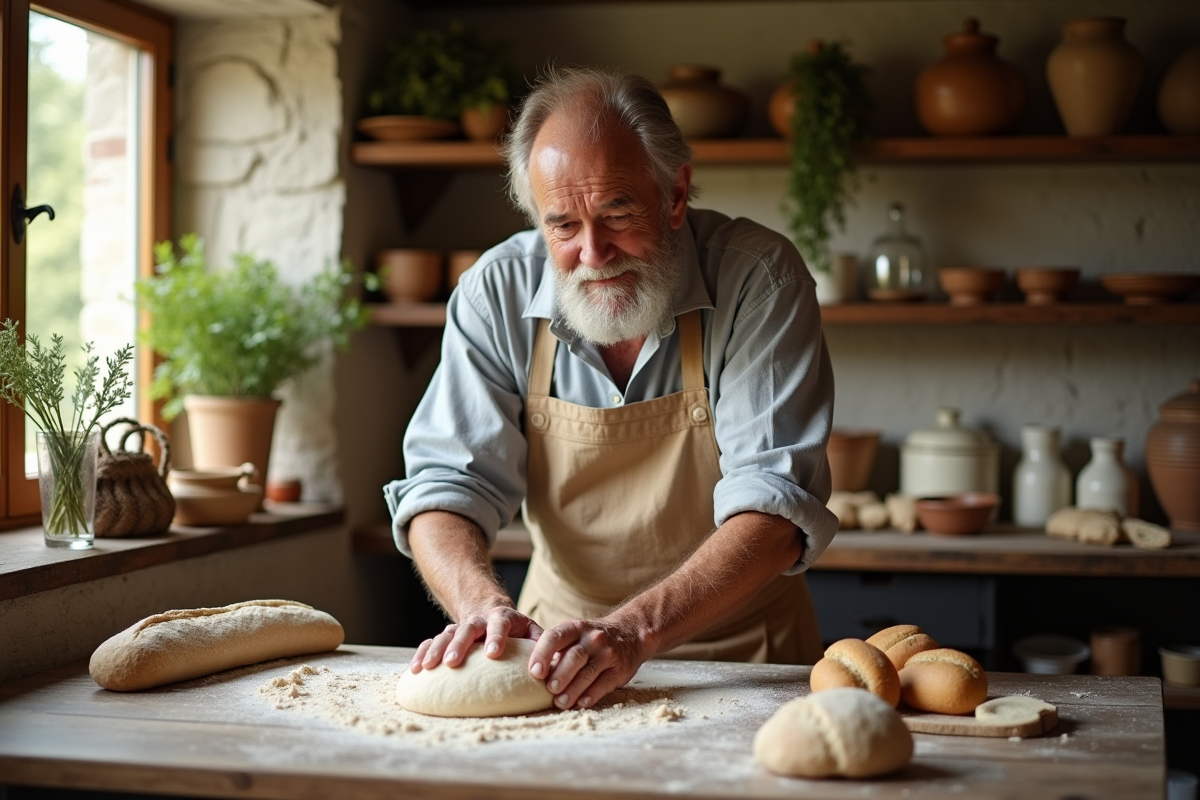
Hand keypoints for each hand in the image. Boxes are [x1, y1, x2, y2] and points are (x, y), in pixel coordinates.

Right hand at [409, 606, 542, 672]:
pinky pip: (431, 643)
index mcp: (502, 618)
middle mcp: (479, 620)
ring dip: (436, 650)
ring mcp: (460, 627)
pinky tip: (415, 670)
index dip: (496, 636)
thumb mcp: (531, 631)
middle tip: (452, 662)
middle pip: (468, 628)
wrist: (489, 610)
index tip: (493, 653)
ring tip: (427, 668)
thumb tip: (558, 664)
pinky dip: (422, 654)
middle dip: (459, 644)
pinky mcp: (446, 637)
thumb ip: (543, 644)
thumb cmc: (516, 630)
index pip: (500, 623)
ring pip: (446, 634)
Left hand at [530, 618, 644, 709]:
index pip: (555, 637)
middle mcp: (592, 638)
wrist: (630, 633)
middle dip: (560, 674)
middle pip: (574, 656)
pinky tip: (580, 703)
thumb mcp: (574, 634)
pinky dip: (591, 695)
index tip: (534, 672)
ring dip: (573, 690)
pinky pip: (604, 683)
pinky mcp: (620, 669)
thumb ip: (555, 649)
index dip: (542, 654)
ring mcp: (608, 653)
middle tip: (549, 689)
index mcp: (575, 628)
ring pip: (588, 672)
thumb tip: (531, 674)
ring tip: (560, 703)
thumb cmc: (590, 640)